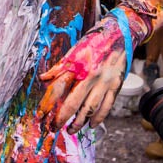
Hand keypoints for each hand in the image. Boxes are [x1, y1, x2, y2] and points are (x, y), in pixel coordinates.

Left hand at [39, 19, 128, 133]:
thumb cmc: (95, 41)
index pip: (58, 88)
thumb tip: (43, 78)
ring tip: (71, 130)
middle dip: (62, 118)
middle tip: (54, 127)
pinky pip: (107, 106)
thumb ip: (60, 67)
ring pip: (90, 109)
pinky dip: (98, 118)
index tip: (41, 115)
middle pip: (73, 103)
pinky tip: (91, 125)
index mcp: (78, 65)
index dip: (48, 104)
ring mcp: (105, 82)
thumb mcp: (75, 50)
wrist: (121, 32)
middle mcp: (91, 75)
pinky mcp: (116, 85)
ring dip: (79, 122)